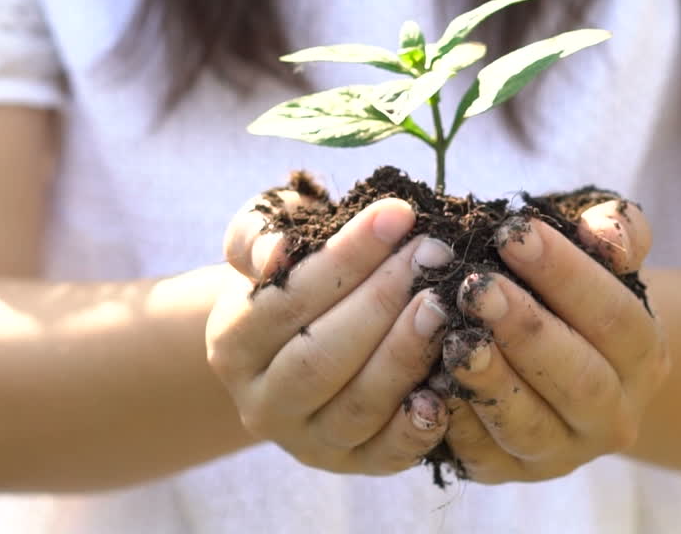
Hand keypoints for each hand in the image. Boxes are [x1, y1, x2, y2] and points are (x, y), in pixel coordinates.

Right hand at [208, 189, 456, 474]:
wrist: (305, 335)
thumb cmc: (296, 273)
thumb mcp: (269, 236)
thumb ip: (260, 234)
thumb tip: (277, 253)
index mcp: (232, 343)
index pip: (287, 299)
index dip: (345, 257)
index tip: (398, 214)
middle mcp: (261, 403)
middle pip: (320, 358)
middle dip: (382, 301)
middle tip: (433, 254)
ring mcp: (307, 442)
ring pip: (357, 405)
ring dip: (406, 352)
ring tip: (445, 303)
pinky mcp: (354, 466)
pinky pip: (388, 453)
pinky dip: (419, 422)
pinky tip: (448, 380)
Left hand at [433, 200, 667, 482]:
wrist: (560, 362)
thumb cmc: (571, 294)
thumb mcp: (601, 256)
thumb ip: (615, 232)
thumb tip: (605, 231)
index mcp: (644, 355)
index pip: (613, 316)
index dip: (565, 273)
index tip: (513, 233)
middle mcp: (613, 414)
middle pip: (577, 378)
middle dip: (525, 330)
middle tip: (476, 288)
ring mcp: (562, 453)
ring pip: (530, 426)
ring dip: (490, 381)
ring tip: (454, 337)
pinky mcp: (509, 472)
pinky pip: (483, 455)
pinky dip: (457, 421)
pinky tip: (429, 383)